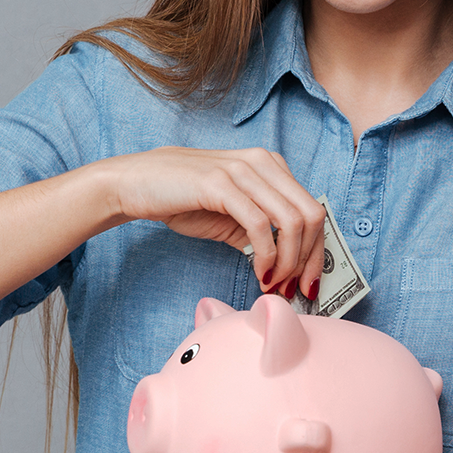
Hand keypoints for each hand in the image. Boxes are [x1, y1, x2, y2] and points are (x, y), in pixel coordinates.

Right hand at [91, 147, 324, 295]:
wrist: (135, 184)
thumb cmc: (183, 199)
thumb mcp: (231, 216)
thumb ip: (261, 232)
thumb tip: (288, 268)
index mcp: (271, 165)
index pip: (312, 209)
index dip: (317, 251)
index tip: (309, 284)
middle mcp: (263, 162)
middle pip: (311, 216)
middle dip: (308, 261)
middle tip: (294, 290)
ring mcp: (243, 170)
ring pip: (291, 221)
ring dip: (288, 263)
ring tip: (274, 285)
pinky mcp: (221, 183)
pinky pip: (259, 225)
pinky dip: (266, 256)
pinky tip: (259, 274)